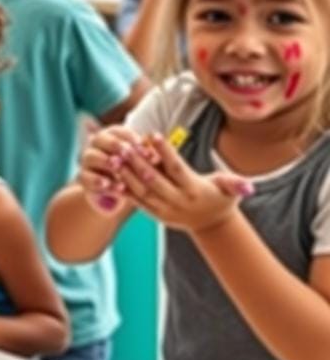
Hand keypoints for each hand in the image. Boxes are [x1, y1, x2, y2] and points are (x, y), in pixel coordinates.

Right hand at [78, 125, 157, 214]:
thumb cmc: (133, 170)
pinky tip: (111, 185)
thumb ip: (146, 156)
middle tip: (127, 152)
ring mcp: (87, 161)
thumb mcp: (141, 162)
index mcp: (111, 136)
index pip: (117, 131)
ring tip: (117, 166)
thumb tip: (156, 156)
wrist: (115, 189)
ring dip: (104, 160)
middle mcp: (96, 145)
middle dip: (114, 145)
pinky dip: (98, 181)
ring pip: (91, 156)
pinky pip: (86, 177)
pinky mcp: (83, 177)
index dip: (129, 137)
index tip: (141, 144)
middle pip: (100, 139)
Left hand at [116, 133, 252, 232]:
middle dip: (138, 163)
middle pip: (154, 180)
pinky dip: (124, 190)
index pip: (176, 168)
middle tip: (125, 146)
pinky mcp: (155, 214)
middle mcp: (177, 201)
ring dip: (127, 175)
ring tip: (115, 158)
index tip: (153, 134)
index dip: (165, 151)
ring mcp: (164, 209)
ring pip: (142, 191)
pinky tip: (112, 177)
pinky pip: (137, 202)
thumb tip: (248, 186)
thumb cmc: (220, 198)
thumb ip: (234, 184)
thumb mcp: (229, 189)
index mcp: (194, 189)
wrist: (212, 224)